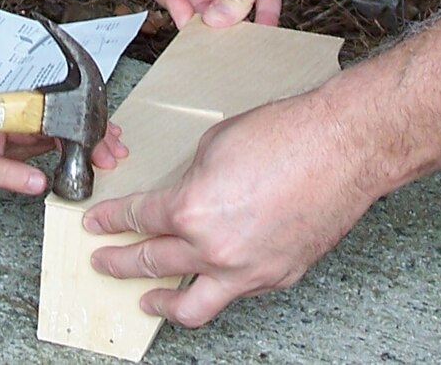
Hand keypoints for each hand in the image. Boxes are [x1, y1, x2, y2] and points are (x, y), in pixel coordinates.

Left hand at [0, 120, 128, 194]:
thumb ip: (7, 174)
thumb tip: (40, 183)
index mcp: (19, 118)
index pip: (62, 126)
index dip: (86, 139)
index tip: (102, 153)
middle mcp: (27, 116)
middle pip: (72, 122)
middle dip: (97, 136)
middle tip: (117, 154)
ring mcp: (27, 124)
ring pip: (68, 127)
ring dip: (91, 137)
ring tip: (113, 149)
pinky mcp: (24, 133)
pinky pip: (56, 135)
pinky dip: (76, 142)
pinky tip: (90, 150)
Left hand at [81, 94, 371, 327]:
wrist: (343, 147)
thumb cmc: (287, 135)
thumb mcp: (215, 144)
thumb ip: (189, 178)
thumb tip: (182, 195)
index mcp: (191, 209)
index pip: (138, 220)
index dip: (112, 221)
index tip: (98, 224)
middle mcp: (215, 249)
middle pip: (152, 263)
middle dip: (120, 261)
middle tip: (103, 259)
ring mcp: (248, 270)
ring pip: (192, 305)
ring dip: (161, 303)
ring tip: (146, 300)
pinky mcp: (278, 277)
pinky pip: (236, 292)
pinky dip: (217, 287)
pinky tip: (209, 280)